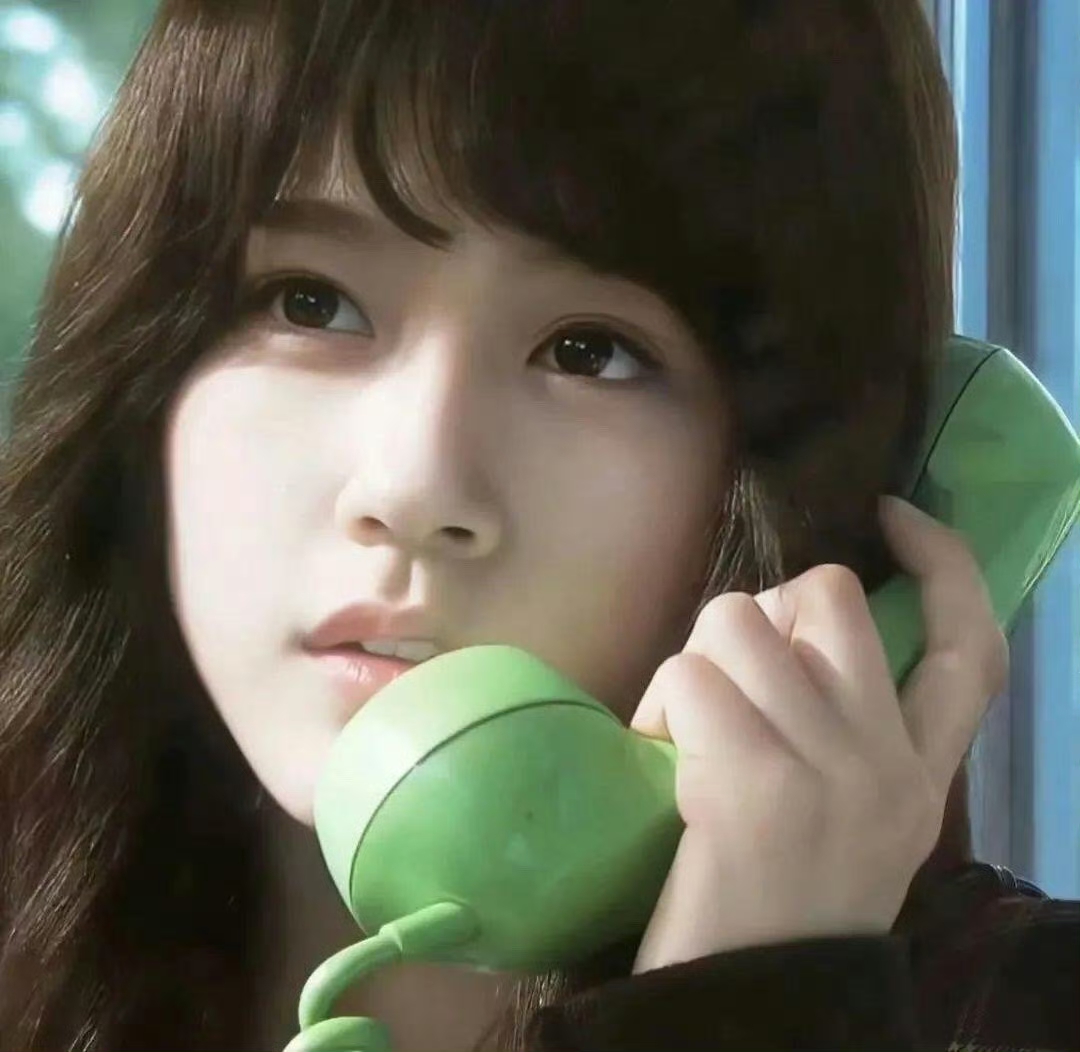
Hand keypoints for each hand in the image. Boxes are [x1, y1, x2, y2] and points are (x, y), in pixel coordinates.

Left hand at [629, 496, 1007, 972]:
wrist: (750, 1005)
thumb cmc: (777, 908)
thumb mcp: (844, 815)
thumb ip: (837, 727)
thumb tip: (776, 634)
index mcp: (921, 777)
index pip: (971, 648)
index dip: (944, 565)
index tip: (892, 517)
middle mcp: (890, 767)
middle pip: (829, 598)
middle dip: (762, 608)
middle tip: (728, 673)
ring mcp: (829, 773)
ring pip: (738, 620)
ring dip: (695, 659)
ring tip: (683, 727)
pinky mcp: (755, 788)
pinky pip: (689, 678)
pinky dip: (658, 704)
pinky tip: (658, 757)